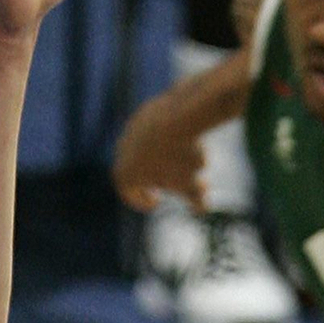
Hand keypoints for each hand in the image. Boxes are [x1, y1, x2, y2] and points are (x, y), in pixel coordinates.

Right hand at [113, 92, 206, 211]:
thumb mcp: (192, 184)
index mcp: (125, 175)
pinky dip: (165, 139)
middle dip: (156, 179)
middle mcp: (122, 153)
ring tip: (182, 160)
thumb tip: (201, 208)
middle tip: (170, 183)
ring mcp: (130, 132)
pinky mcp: (143, 115)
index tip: (155, 202)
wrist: (179, 115)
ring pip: (145, 150)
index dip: (141, 201)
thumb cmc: (182, 158)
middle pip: (135, 170)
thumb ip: (195, 199)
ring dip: (162, 158)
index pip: (127, 193)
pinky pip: (153, 132)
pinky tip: (185, 139)